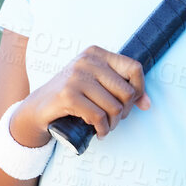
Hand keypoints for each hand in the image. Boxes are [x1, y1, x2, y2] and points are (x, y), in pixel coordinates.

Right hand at [12, 46, 149, 144]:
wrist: (37, 108)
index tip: (133, 104)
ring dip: (113, 124)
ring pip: (114, 107)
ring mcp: (77, 77)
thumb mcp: (95, 84)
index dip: (140, 89)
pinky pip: (99, 117)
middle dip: (124, 112)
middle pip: (126, 91)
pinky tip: (98, 132)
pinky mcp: (68, 95)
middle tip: (114, 119)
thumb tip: (148, 104)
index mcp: (96, 53)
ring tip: (105, 127)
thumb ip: (120, 88)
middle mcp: (87, 61)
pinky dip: (102, 130)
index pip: (134, 68)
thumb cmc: (71, 96)